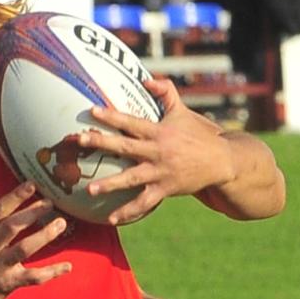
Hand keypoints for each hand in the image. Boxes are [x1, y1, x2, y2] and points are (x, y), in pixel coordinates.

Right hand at [0, 182, 70, 298]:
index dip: (15, 196)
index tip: (31, 185)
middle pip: (11, 227)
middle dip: (32, 213)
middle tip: (50, 203)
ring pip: (24, 249)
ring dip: (44, 235)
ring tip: (61, 223)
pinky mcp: (8, 284)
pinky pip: (33, 277)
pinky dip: (51, 272)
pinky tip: (68, 266)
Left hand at [79, 76, 235, 225]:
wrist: (220, 161)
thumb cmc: (197, 134)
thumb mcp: (182, 110)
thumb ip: (165, 91)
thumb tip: (146, 80)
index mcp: (159, 131)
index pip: (132, 121)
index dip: (112, 115)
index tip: (92, 110)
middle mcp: (157, 151)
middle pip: (125, 146)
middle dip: (101, 142)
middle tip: (79, 140)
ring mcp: (160, 172)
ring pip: (132, 178)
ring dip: (111, 184)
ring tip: (90, 190)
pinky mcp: (165, 189)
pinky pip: (144, 202)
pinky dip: (129, 211)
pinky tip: (112, 218)